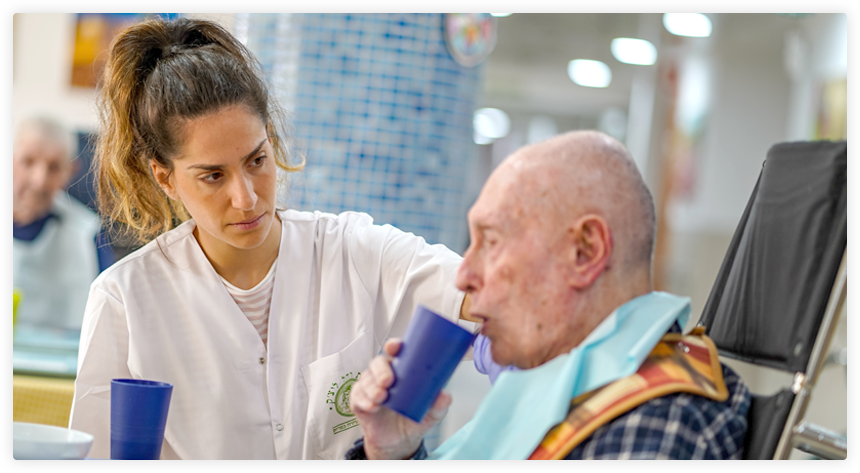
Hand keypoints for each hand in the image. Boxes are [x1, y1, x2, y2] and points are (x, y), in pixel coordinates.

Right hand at [350, 338, 451, 459]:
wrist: (399, 443)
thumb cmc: (413, 420)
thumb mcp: (431, 414)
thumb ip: (439, 405)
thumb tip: (445, 396)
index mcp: (402, 371)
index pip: (396, 352)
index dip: (393, 346)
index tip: (395, 347)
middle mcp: (384, 375)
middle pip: (378, 363)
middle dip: (381, 370)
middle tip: (388, 381)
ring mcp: (370, 387)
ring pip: (366, 379)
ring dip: (372, 387)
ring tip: (381, 397)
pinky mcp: (360, 401)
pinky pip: (357, 395)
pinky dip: (364, 400)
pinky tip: (372, 406)